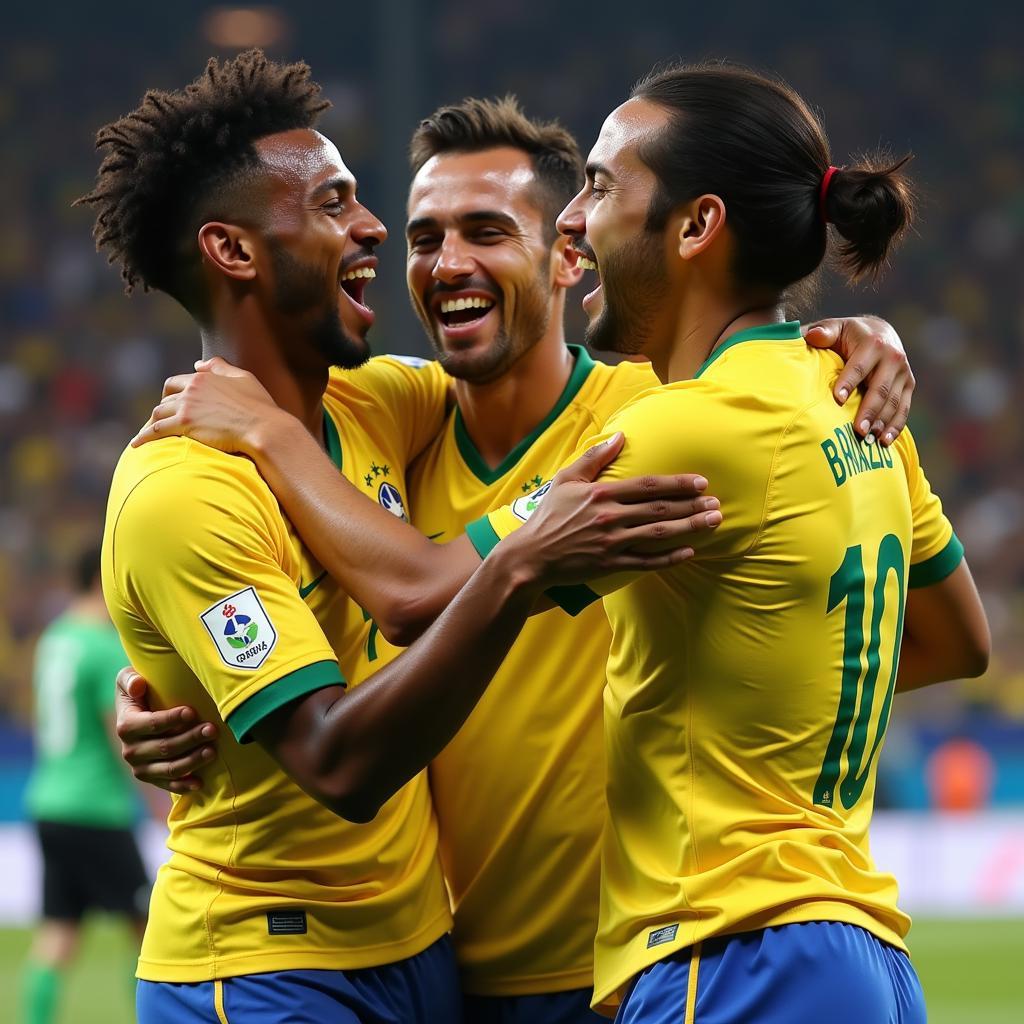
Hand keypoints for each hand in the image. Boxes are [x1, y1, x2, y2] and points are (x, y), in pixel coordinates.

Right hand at [116, 667, 217, 793]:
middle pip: (165, 747)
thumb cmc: (140, 692)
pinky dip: (184, 785)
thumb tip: (138, 685)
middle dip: (191, 738)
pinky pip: (168, 784)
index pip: (151, 724)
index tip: (192, 712)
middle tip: (212, 729)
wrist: (138, 714)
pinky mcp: (151, 777)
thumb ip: (129, 679)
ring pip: (170, 768)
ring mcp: (140, 767)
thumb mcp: (129, 679)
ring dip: (193, 760)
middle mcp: (130, 750)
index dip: (171, 719)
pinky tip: (200, 782)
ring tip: (212, 750)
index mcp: (126, 726)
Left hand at [131, 356, 284, 453]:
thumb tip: (199, 363)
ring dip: (151, 422)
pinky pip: (156, 429)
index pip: (179, 382)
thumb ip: (220, 368)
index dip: (173, 393)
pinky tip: (137, 445)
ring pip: (159, 412)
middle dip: (161, 407)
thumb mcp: (244, 379)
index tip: (172, 403)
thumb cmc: (260, 407)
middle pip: (166, 397)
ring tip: (146, 434)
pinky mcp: (184, 424)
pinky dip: (144, 436)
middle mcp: (192, 389)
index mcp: (204, 377)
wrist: (264, 428)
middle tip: (159, 420)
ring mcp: (187, 406)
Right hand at [510, 432, 721, 587]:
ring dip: (690, 528)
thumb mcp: (566, 479)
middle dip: (693, 506)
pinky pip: (646, 562)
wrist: (530, 556)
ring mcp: (612, 543)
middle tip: (717, 504)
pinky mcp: (610, 564)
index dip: (678, 483)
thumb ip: (595, 457)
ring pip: (660, 534)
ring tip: (713, 522)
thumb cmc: (548, 515)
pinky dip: (670, 558)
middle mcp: (611, 517)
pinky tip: (690, 552)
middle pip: (661, 509)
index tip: (701, 482)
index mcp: (602, 494)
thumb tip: (621, 437)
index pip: (649, 486)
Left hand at [804, 316, 914, 445]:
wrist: (880, 332)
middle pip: (880, 388)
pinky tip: (885, 441)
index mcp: (873, 343)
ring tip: (869, 440)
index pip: (859, 367)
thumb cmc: (848, 334)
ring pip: (894, 402)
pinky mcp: (908, 385)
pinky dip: (895, 426)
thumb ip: (824, 332)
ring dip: (882, 422)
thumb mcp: (836, 328)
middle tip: (858, 430)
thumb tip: (813, 336)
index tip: (837, 400)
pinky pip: (904, 408)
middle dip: (868, 410)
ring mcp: (903, 373)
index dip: (848, 383)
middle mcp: (892, 357)